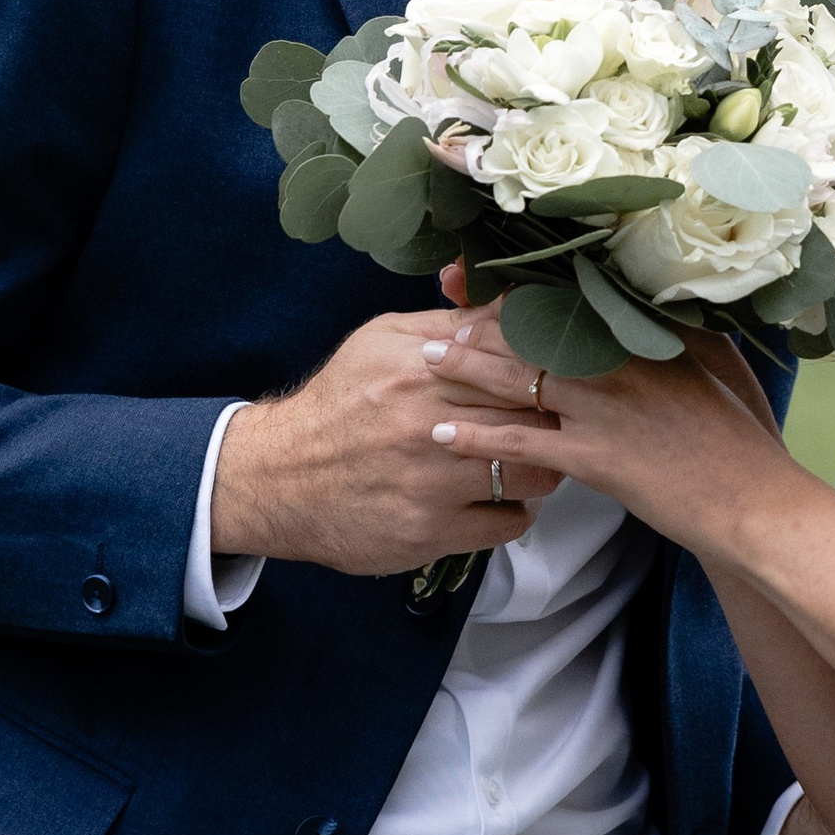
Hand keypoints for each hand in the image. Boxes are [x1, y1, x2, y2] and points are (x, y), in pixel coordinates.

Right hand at [212, 311, 565, 575]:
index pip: (520, 368)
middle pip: (533, 418)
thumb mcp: (384, 340)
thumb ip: (452, 323)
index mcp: (422, 370)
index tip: (556, 380)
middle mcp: (429, 426)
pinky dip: (516, 510)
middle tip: (554, 421)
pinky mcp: (430, 532)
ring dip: (542, 466)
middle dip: (552, 420)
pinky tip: (502, 498)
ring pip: (533, 474)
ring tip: (531, 458)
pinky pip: (508, 523)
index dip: (547, 374)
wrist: (278, 477)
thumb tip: (513, 301)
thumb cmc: (339, 402)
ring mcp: (431, 484)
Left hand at [419, 301, 804, 572]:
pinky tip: (445, 439)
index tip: (480, 284)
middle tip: (439, 322)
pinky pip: (522, 443)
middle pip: (531, 333)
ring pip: (517, 380)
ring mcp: (605, 409)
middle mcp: (619, 363)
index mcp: (646, 336)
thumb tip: (665, 305)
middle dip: (478, 325)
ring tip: (426, 364)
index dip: (518, 291)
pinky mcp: (596, 458)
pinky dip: (478, 440)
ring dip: (464, 371)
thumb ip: (686, 331)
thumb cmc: (743, 439)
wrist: (757, 504)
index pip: (568, 301)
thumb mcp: (721, 366)